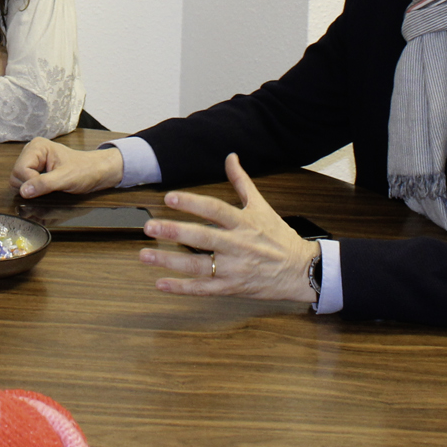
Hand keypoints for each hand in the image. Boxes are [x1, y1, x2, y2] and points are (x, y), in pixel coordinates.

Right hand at [11, 139, 123, 196]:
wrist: (97, 172)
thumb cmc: (85, 171)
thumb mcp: (66, 178)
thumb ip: (44, 184)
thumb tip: (23, 192)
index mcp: (37, 147)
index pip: (20, 170)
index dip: (30, 183)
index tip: (47, 187)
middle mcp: (31, 152)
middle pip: (16, 176)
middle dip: (31, 187)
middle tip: (50, 187)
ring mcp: (33, 162)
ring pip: (19, 182)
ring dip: (33, 190)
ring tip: (50, 188)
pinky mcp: (36, 171)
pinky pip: (26, 185)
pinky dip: (35, 190)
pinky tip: (47, 190)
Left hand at [138, 153, 320, 303]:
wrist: (301, 270)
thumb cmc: (279, 237)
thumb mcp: (261, 206)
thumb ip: (241, 182)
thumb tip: (230, 157)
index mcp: (244, 223)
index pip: (215, 210)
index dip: (192, 203)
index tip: (170, 198)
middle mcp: (238, 246)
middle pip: (203, 238)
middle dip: (174, 232)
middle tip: (150, 227)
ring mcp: (234, 269)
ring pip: (198, 266)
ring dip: (170, 261)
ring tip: (146, 255)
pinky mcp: (232, 288)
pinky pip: (204, 289)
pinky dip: (182, 288)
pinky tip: (161, 283)